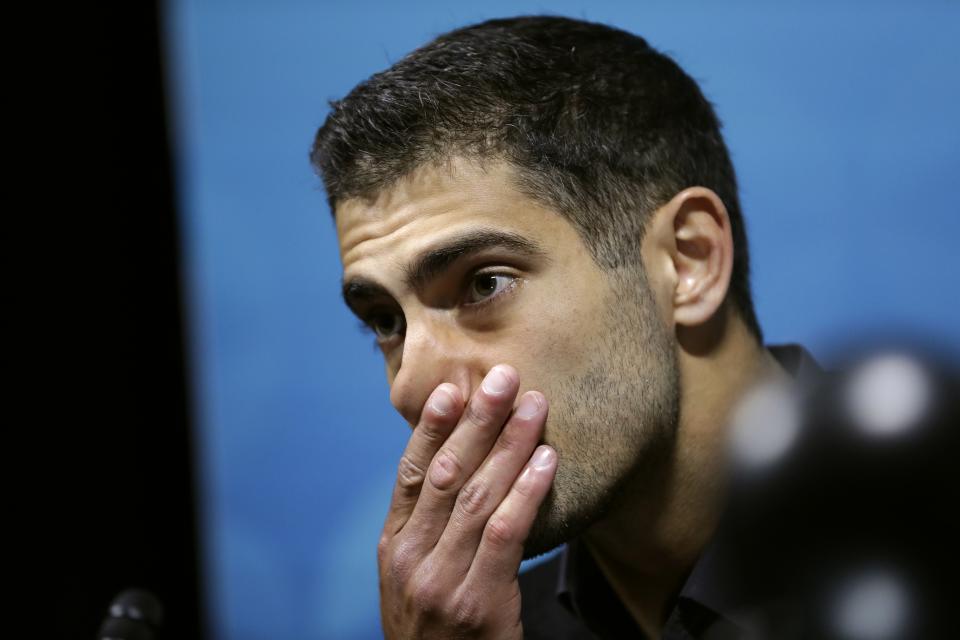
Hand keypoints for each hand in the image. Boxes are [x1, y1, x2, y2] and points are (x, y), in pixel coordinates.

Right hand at [377, 365, 556, 638]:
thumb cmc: (434, 629)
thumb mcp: (412, 577)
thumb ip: (427, 528)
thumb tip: (454, 464)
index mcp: (393, 546)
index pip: (412, 473)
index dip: (432, 428)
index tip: (454, 387)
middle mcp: (411, 559)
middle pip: (448, 474)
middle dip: (478, 421)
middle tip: (503, 378)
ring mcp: (442, 581)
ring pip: (480, 496)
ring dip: (510, 445)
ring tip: (534, 406)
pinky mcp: (478, 602)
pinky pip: (506, 532)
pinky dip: (527, 490)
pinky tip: (546, 459)